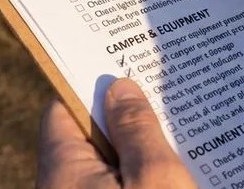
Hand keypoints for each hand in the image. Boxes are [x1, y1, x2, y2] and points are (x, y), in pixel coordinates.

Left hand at [36, 78, 197, 188]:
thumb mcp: (155, 178)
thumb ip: (137, 130)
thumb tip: (121, 88)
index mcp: (63, 171)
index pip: (64, 110)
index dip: (92, 85)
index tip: (122, 66)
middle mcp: (64, 188)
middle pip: (90, 137)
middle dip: (125, 117)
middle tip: (162, 94)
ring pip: (108, 166)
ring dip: (140, 151)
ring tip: (180, 130)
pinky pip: (119, 186)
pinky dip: (142, 177)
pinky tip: (179, 169)